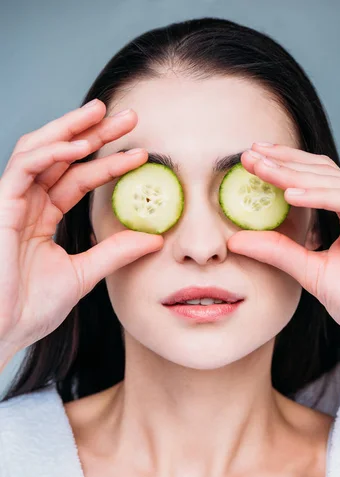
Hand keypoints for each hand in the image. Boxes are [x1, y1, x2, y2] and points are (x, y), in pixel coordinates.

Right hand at [0, 99, 162, 364]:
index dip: (109, 164)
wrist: (5, 330)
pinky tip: (79, 146)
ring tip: (104, 113)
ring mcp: (13, 201)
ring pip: (41, 149)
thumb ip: (116, 252)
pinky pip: (25, 166)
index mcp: (44, 216)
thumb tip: (154, 238)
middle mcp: (28, 203)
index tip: (141, 155)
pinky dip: (52, 152)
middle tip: (129, 117)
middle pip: (63, 156)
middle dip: (95, 133)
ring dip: (72, 129)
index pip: (79, 178)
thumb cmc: (33, 308)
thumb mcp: (85, 273)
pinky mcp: (1, 204)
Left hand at [227, 142, 339, 358]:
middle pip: (321, 173)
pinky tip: (289, 194)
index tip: (250, 163)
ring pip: (332, 182)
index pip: (314, 181)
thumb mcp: (311, 271)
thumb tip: (236, 239)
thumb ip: (278, 252)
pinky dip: (319, 196)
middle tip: (248, 155)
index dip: (282, 169)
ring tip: (259, 169)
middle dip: (282, 162)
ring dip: (292, 174)